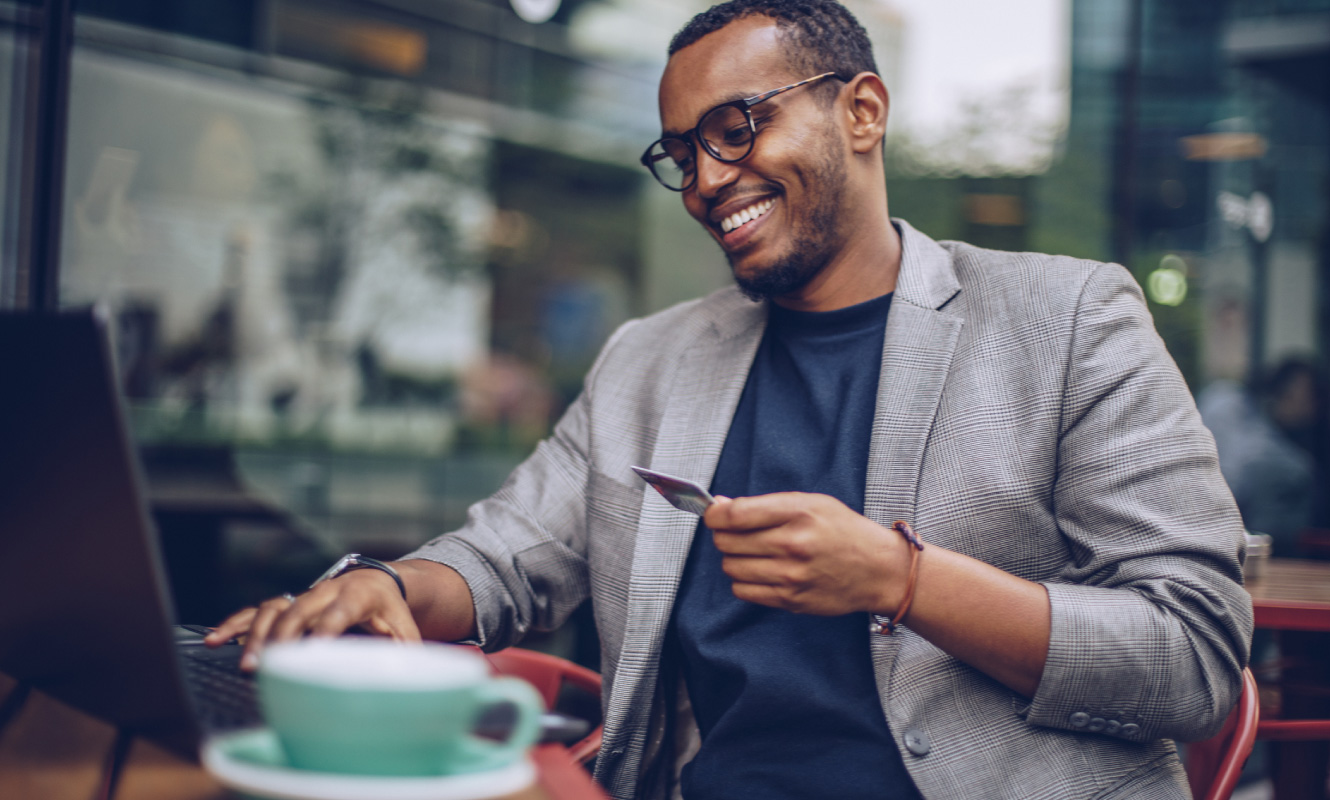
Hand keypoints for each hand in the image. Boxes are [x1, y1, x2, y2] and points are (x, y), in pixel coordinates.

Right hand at [205, 568, 420, 670]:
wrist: (378, 582)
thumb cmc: (392, 613)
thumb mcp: (406, 630)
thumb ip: (408, 653)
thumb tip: (414, 679)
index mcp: (359, 595)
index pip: (338, 612)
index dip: (325, 629)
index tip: (312, 650)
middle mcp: (327, 591)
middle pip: (299, 610)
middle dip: (281, 637)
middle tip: (267, 665)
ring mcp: (304, 595)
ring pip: (274, 608)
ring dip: (255, 634)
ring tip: (245, 662)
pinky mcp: (289, 603)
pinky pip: (257, 610)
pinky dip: (236, 624)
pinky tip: (216, 640)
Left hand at [702, 492, 909, 615]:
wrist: (879, 570)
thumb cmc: (844, 532)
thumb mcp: (812, 503)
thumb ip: (765, 505)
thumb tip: (721, 506)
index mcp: (798, 513)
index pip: (734, 514)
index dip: (714, 514)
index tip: (714, 514)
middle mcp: (793, 544)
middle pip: (727, 541)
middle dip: (724, 535)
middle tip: (738, 533)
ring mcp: (791, 575)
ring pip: (731, 568)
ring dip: (734, 559)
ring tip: (753, 553)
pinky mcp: (791, 600)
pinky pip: (744, 592)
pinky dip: (744, 581)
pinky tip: (761, 572)